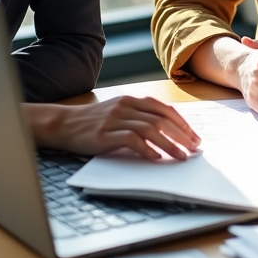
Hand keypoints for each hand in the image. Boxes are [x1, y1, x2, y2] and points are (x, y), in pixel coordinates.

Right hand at [31, 96, 200, 160]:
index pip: (164, 109)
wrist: (63, 124)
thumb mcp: (118, 112)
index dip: (182, 123)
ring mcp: (114, 119)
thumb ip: (139, 117)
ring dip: (170, 144)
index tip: (194, 137)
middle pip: (161, 119)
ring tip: (181, 156)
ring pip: (150, 129)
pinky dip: (147, 149)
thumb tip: (168, 132)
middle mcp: (125, 106)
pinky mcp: (104, 134)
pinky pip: (131, 139)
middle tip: (194, 149)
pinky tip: (156, 158)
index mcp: (131, 100)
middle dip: (181, 135)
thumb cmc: (93, 121)